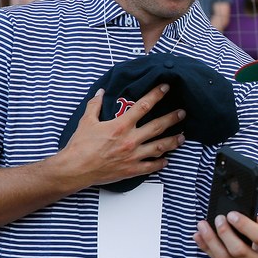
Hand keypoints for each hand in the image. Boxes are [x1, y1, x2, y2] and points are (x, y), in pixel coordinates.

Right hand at [57, 84, 185, 188]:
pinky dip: (160, 163)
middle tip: (182, 113)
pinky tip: (166, 160)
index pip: (143, 106)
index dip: (156, 95)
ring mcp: (133, 156)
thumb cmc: (79, 146)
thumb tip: (101, 92)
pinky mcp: (132, 169)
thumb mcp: (86, 121)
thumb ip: (95, 105)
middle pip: (158, 126)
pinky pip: (151, 167)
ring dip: (173, 141)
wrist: (75, 169)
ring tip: (182, 137)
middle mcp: (131, 140)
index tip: (166, 88)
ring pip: (160, 147)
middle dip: (172, 118)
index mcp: (121, 126)